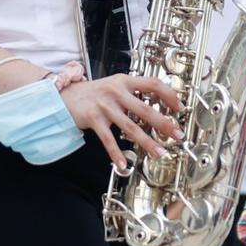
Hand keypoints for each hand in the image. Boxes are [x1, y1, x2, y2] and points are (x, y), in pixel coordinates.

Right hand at [62, 74, 185, 170]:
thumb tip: (159, 105)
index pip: (152, 83)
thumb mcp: (116, 85)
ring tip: (159, 152)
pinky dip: (116, 153)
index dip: (168, 94)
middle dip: (163, 123)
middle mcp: (116, 92)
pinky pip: (108, 139)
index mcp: (125, 81)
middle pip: (144, 108)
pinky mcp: (94, 119)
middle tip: (177, 135)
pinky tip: (123, 163)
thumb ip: (135, 92)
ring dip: (146, 141)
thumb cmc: (95, 93)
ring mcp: (105, 106)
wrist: (66, 95)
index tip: (179, 108)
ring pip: (130, 126)